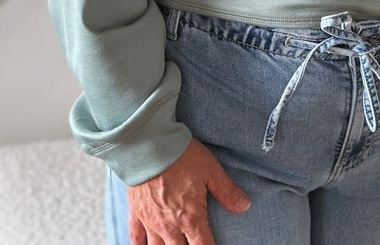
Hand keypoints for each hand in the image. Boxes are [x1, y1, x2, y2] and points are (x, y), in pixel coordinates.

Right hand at [127, 138, 249, 244]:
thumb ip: (227, 191)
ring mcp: (151, 221)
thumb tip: (244, 206)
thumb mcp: (210, 170)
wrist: (149, 145)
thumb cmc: (181, 155)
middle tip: (191, 244)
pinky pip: (135, 237)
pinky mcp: (136, 212)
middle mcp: (170, 226)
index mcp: (190, 218)